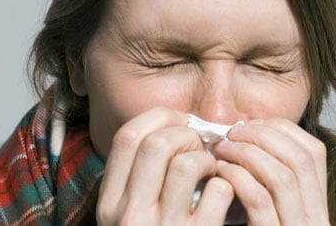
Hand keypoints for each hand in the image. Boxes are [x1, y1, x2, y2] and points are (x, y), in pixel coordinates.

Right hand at [96, 107, 233, 224]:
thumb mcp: (132, 212)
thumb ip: (141, 176)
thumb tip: (178, 127)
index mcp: (110, 204)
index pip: (127, 138)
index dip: (158, 119)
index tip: (178, 122)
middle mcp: (130, 217)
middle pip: (156, 144)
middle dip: (185, 134)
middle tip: (197, 145)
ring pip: (187, 164)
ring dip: (207, 159)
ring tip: (210, 170)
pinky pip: (218, 191)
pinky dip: (225, 185)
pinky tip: (222, 195)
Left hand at [213, 118, 328, 224]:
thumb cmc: (253, 224)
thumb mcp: (274, 206)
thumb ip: (271, 177)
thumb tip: (247, 134)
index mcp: (318, 206)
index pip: (314, 151)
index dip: (281, 129)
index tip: (250, 126)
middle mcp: (316, 219)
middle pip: (299, 159)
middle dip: (261, 136)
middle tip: (231, 134)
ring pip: (281, 176)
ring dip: (246, 153)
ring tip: (222, 149)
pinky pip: (259, 200)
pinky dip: (237, 177)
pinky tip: (220, 170)